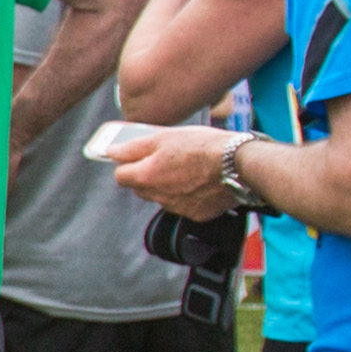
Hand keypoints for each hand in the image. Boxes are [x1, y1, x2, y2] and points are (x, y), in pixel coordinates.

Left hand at [103, 125, 235, 212]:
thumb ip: (134, 147)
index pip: (121, 176)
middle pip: (141, 188)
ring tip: (188, 167)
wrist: (238, 164)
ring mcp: (177, 208)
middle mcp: (159, 197)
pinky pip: (184, 204)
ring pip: (162, 197)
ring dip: (168, 185)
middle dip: (147, 175)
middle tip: (165, 158)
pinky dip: (188, 194)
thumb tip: (111, 152)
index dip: (128, 164)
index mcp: (147, 176)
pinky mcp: (196, 214)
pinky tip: (202, 180)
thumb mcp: (164, 137)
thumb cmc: (202, 145)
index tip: (137, 156)